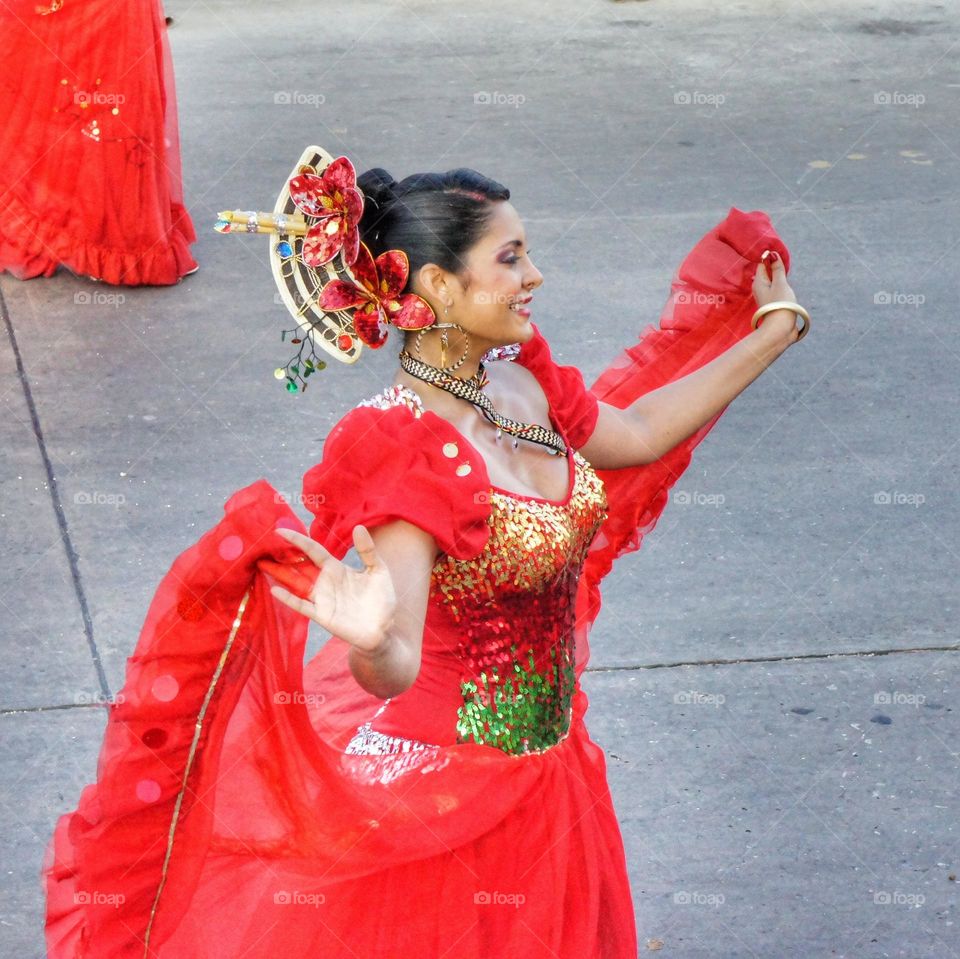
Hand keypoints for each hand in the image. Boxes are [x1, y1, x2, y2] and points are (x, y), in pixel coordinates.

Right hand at [259, 525, 396, 653]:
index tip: (281, 531)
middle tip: (263, 545)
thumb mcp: (378, 570)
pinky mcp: (322, 615)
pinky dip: (289, 598)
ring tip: (262, 563)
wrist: (384, 629)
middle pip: (299, 566)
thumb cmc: (381, 598)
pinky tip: (275, 590)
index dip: (298, 540)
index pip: (313, 551)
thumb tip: (358, 527)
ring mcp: (322, 598)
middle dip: (282, 556)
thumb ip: (367, 550)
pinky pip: (302, 605)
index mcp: (337, 568)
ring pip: (296, 584)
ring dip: (280, 575)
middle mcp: (325, 581)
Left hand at [752, 250, 801, 341]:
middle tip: (783, 262)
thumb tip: (772, 254)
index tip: (779, 253)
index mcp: (758, 282)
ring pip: (771, 281)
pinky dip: (780, 285)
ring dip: (778, 277)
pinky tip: (785, 287)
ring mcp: (765, 296)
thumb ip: (777, 269)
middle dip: (774, 267)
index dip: (769, 257)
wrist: (781, 328)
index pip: (761, 264)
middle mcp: (759, 289)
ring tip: (785, 274)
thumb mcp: (780, 283)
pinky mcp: (771, 303)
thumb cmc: (780, 305)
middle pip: (766, 272)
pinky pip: (775, 289)